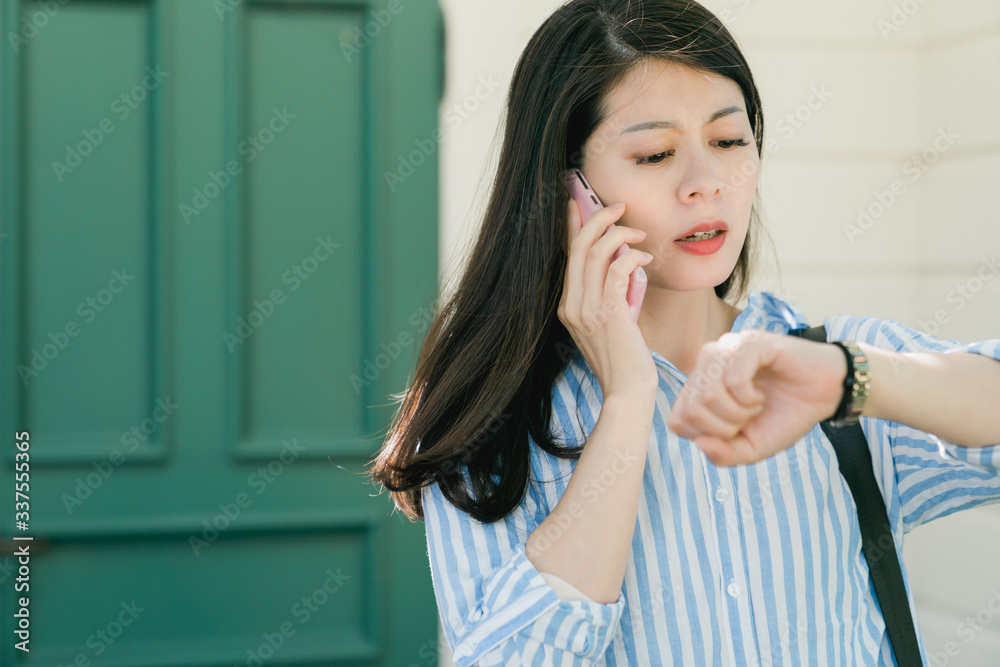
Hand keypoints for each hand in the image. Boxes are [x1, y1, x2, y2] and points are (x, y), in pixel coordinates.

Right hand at [557, 198, 656, 397]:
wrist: (628, 391)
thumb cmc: (625, 359)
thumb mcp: (612, 321)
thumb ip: (612, 293)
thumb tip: (625, 261)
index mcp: (568, 306)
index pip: (567, 256)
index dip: (571, 225)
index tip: (577, 201)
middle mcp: (572, 305)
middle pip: (579, 246)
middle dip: (598, 218)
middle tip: (619, 206)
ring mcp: (587, 309)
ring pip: (597, 252)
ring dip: (621, 234)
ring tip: (639, 233)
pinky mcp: (609, 312)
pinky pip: (618, 268)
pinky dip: (632, 256)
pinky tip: (645, 258)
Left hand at [666, 330, 846, 465]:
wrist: (824, 394)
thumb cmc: (784, 416)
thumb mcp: (752, 448)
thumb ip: (723, 455)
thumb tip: (700, 444)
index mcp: (699, 388)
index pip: (677, 420)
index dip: (706, 436)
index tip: (733, 432)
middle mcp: (705, 365)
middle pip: (690, 409)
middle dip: (723, 427)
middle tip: (747, 418)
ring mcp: (725, 349)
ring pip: (707, 393)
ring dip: (736, 412)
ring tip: (754, 406)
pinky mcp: (748, 343)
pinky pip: (731, 378)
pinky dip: (747, 397)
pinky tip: (760, 395)